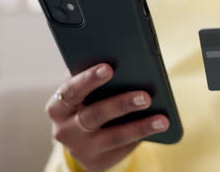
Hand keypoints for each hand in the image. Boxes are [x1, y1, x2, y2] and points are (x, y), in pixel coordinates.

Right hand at [45, 64, 168, 171]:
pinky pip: (122, 149)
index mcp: (58, 106)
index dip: (89, 79)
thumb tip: (121, 58)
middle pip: (95, 115)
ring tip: (161, 119)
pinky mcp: (96, 162)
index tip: (108, 68)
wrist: (81, 138)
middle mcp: (64, 130)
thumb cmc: (88, 102)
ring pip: (113, 137)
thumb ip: (93, 78)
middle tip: (145, 96)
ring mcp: (80, 149)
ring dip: (140, 127)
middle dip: (121, 104)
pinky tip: (158, 127)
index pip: (71, 90)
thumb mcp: (84, 92)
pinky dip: (142, 136)